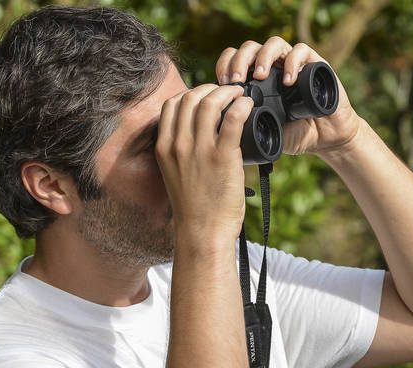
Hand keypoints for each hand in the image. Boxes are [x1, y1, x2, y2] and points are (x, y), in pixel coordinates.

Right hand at [155, 84, 254, 248]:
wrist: (203, 233)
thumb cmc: (195, 208)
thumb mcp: (176, 175)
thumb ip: (182, 152)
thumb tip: (201, 134)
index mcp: (164, 148)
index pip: (172, 105)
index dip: (191, 93)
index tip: (207, 96)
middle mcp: (178, 145)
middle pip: (191, 98)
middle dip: (212, 88)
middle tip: (229, 92)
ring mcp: (199, 150)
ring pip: (210, 102)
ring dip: (229, 92)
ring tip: (240, 95)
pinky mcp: (222, 157)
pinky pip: (232, 118)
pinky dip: (242, 105)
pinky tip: (248, 105)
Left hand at [215, 38, 360, 156]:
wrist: (326, 139)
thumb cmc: (295, 134)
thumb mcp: (265, 130)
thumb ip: (248, 122)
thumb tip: (223, 122)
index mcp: (257, 79)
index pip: (235, 59)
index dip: (225, 66)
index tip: (221, 84)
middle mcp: (274, 67)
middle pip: (250, 48)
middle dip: (239, 60)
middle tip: (235, 80)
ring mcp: (294, 63)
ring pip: (274, 44)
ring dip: (263, 56)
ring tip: (259, 76)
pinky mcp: (315, 64)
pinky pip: (301, 51)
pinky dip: (293, 62)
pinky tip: (288, 80)